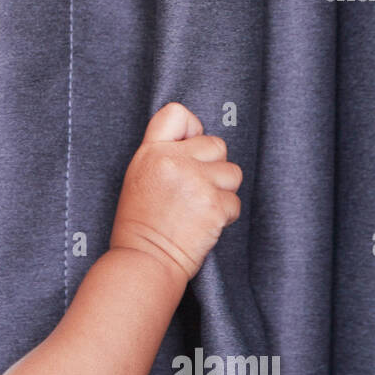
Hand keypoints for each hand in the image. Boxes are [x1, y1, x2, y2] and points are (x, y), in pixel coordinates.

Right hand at [108, 102, 242, 280]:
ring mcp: (196, 183)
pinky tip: (203, 224)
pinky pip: (235, 201)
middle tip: (193, 191)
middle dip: (212, 167)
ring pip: (232, 173)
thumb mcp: (140, 177)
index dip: (192, 129)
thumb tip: (198, 139)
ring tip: (198, 208)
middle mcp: (174, 162)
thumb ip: (164, 154)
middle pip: (217, 145)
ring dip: (222, 191)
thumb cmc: (141, 223)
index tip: (190, 148)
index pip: (177, 114)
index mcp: (151, 152)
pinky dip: (224, 215)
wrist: (145, 261)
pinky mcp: (214, 206)